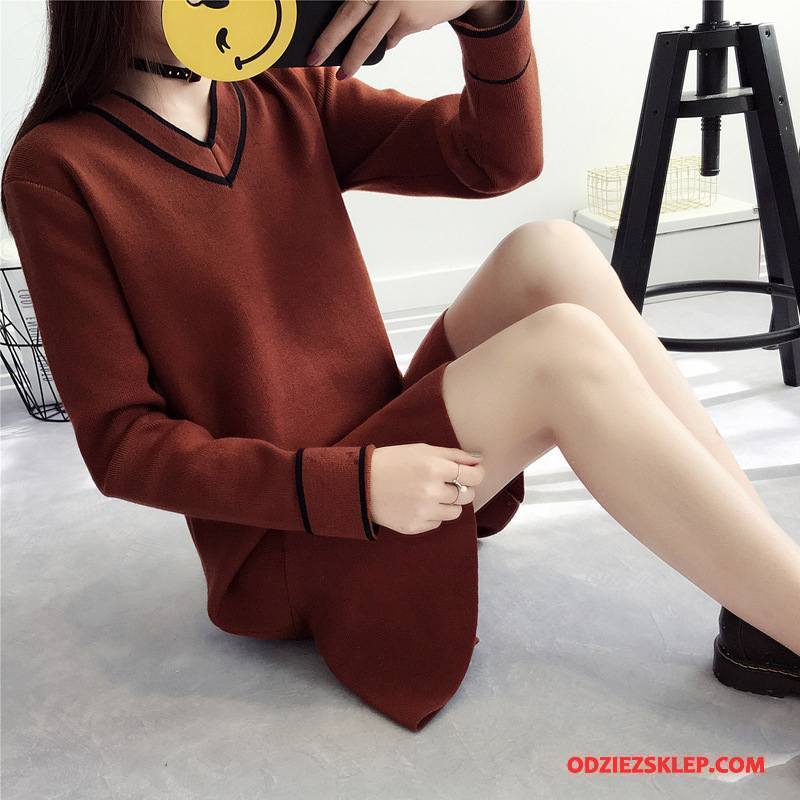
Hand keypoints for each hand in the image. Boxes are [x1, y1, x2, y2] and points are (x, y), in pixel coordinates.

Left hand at [305, 1, 499, 76]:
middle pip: (348, 14)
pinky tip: (404, 26)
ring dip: (355, 58)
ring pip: (369, 36)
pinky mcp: (410, 18)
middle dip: (328, 41)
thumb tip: (357, 30)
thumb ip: (375, 3)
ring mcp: (395, 1)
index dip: (327, 25)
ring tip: (345, 72)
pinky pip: (392, 38)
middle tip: (313, 59)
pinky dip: (392, 38)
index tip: (312, 42)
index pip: (345, 4)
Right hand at [368, 443, 485, 534]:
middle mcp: (432, 492)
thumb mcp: (423, 450)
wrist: (361, 483)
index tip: (472, 473)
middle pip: (467, 495)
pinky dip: (433, 514)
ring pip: (455, 512)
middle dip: (462, 488)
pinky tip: (417, 503)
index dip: (476, 474)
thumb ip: (454, 455)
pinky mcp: (415, 526)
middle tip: (448, 482)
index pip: (474, 476)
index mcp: (435, 468)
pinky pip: (437, 522)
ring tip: (431, 493)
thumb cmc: (393, 462)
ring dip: (449, 503)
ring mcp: (424, 511)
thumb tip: (479, 460)